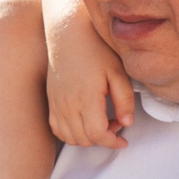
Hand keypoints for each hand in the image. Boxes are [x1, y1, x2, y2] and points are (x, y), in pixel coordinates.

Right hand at [46, 11, 134, 147]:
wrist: (68, 36)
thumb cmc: (96, 50)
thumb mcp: (119, 72)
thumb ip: (125, 100)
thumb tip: (127, 123)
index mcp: (87, 98)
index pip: (97, 134)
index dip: (112, 142)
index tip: (123, 141)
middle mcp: (68, 105)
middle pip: (84, 139)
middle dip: (103, 139)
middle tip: (117, 124)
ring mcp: (57, 105)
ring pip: (70, 138)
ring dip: (87, 138)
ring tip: (102, 123)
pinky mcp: (51, 102)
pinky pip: (57, 129)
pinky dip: (71, 134)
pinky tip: (84, 123)